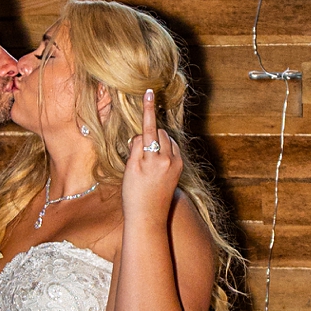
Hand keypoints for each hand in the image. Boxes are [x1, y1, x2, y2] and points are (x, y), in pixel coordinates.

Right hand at [122, 89, 181, 228]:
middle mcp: (167, 160)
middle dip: (149, 135)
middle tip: (138, 154)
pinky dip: (164, 149)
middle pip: (158, 132)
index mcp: (152, 159)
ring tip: (147, 162)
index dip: (148, 109)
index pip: (149, 127)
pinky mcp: (180, 168)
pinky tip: (156, 162)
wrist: (148, 217)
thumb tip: (142, 135)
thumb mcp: (130, 169)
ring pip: (166, 139)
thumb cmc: (134, 194)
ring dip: (157, 141)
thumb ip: (136, 148)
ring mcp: (176, 164)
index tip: (149, 92)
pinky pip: (172, 149)